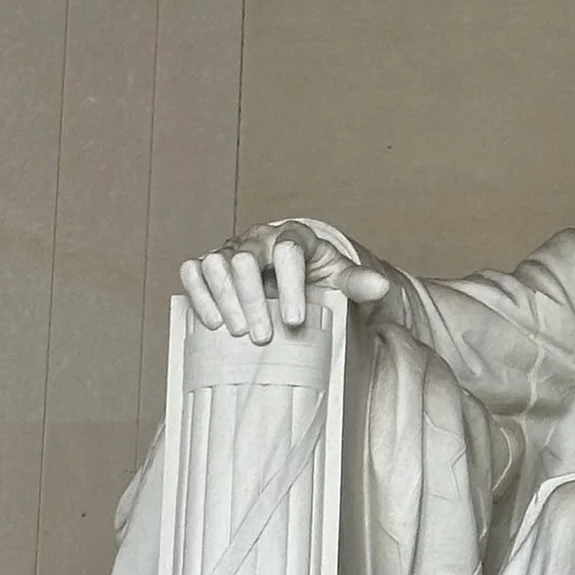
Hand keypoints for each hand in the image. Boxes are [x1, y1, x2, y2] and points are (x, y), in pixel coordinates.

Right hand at [179, 221, 390, 345]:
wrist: (292, 273)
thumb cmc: (317, 276)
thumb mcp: (340, 278)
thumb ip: (358, 282)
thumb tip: (382, 287)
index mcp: (294, 237)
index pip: (288, 251)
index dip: (290, 285)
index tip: (295, 321)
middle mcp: (258, 239)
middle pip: (245, 260)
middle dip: (252, 299)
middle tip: (263, 337)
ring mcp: (230, 251)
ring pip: (215, 264)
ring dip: (224, 300)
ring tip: (238, 333)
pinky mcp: (208, 266)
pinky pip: (192, 272)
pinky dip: (199, 295)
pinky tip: (212, 323)